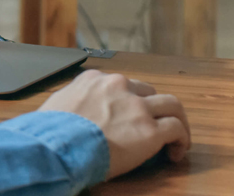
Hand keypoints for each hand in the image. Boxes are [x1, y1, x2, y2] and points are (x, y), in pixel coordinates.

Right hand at [39, 69, 190, 179]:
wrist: (57, 146)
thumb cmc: (51, 131)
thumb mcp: (56, 104)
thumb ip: (71, 101)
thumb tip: (70, 110)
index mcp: (94, 80)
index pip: (121, 84)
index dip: (129, 101)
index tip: (129, 116)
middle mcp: (119, 86)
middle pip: (148, 91)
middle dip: (152, 108)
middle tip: (153, 126)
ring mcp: (136, 106)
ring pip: (172, 104)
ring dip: (177, 120)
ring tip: (177, 137)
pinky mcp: (150, 129)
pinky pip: (177, 129)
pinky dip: (182, 140)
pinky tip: (176, 152)